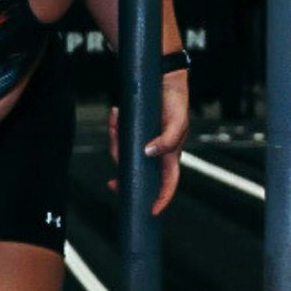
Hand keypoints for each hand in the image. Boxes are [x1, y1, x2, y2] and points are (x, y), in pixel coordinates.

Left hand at [107, 70, 189, 214]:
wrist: (163, 79)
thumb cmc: (175, 102)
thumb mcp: (178, 121)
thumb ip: (168, 140)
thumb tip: (149, 153)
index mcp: (169, 155)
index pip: (168, 183)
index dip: (162, 199)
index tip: (151, 211)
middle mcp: (153, 152)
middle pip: (136, 172)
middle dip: (123, 177)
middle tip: (111, 184)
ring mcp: (140, 142)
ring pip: (122, 154)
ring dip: (115, 140)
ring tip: (115, 119)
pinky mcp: (130, 131)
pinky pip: (117, 135)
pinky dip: (113, 126)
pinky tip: (114, 113)